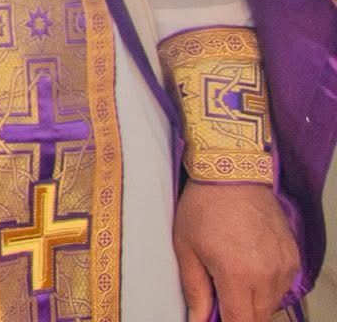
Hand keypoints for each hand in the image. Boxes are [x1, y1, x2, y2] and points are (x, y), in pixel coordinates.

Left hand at [173, 180, 300, 321]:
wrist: (232, 172)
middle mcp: (267, 275)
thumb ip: (194, 288)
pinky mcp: (293, 257)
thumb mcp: (186, 246)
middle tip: (221, 297)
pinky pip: (283, 285)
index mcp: (237, 275)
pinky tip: (250, 266)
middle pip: (259, 317)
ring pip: (272, 303)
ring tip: (233, 276)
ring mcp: (284, 266)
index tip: (215, 317)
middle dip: (240, 314)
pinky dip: (267, 285)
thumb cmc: (203, 206)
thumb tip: (196, 318)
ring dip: (254, 300)